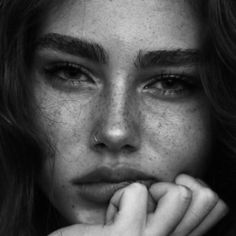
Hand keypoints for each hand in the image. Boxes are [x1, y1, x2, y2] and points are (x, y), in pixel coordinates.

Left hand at [48, 174, 227, 235]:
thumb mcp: (147, 228)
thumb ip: (167, 213)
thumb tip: (182, 186)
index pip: (214, 206)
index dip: (197, 188)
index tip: (171, 188)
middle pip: (206, 197)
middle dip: (178, 184)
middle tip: (151, 196)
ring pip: (179, 193)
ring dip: (150, 190)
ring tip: (131, 206)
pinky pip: (135, 191)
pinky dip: (119, 197)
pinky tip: (109, 216)